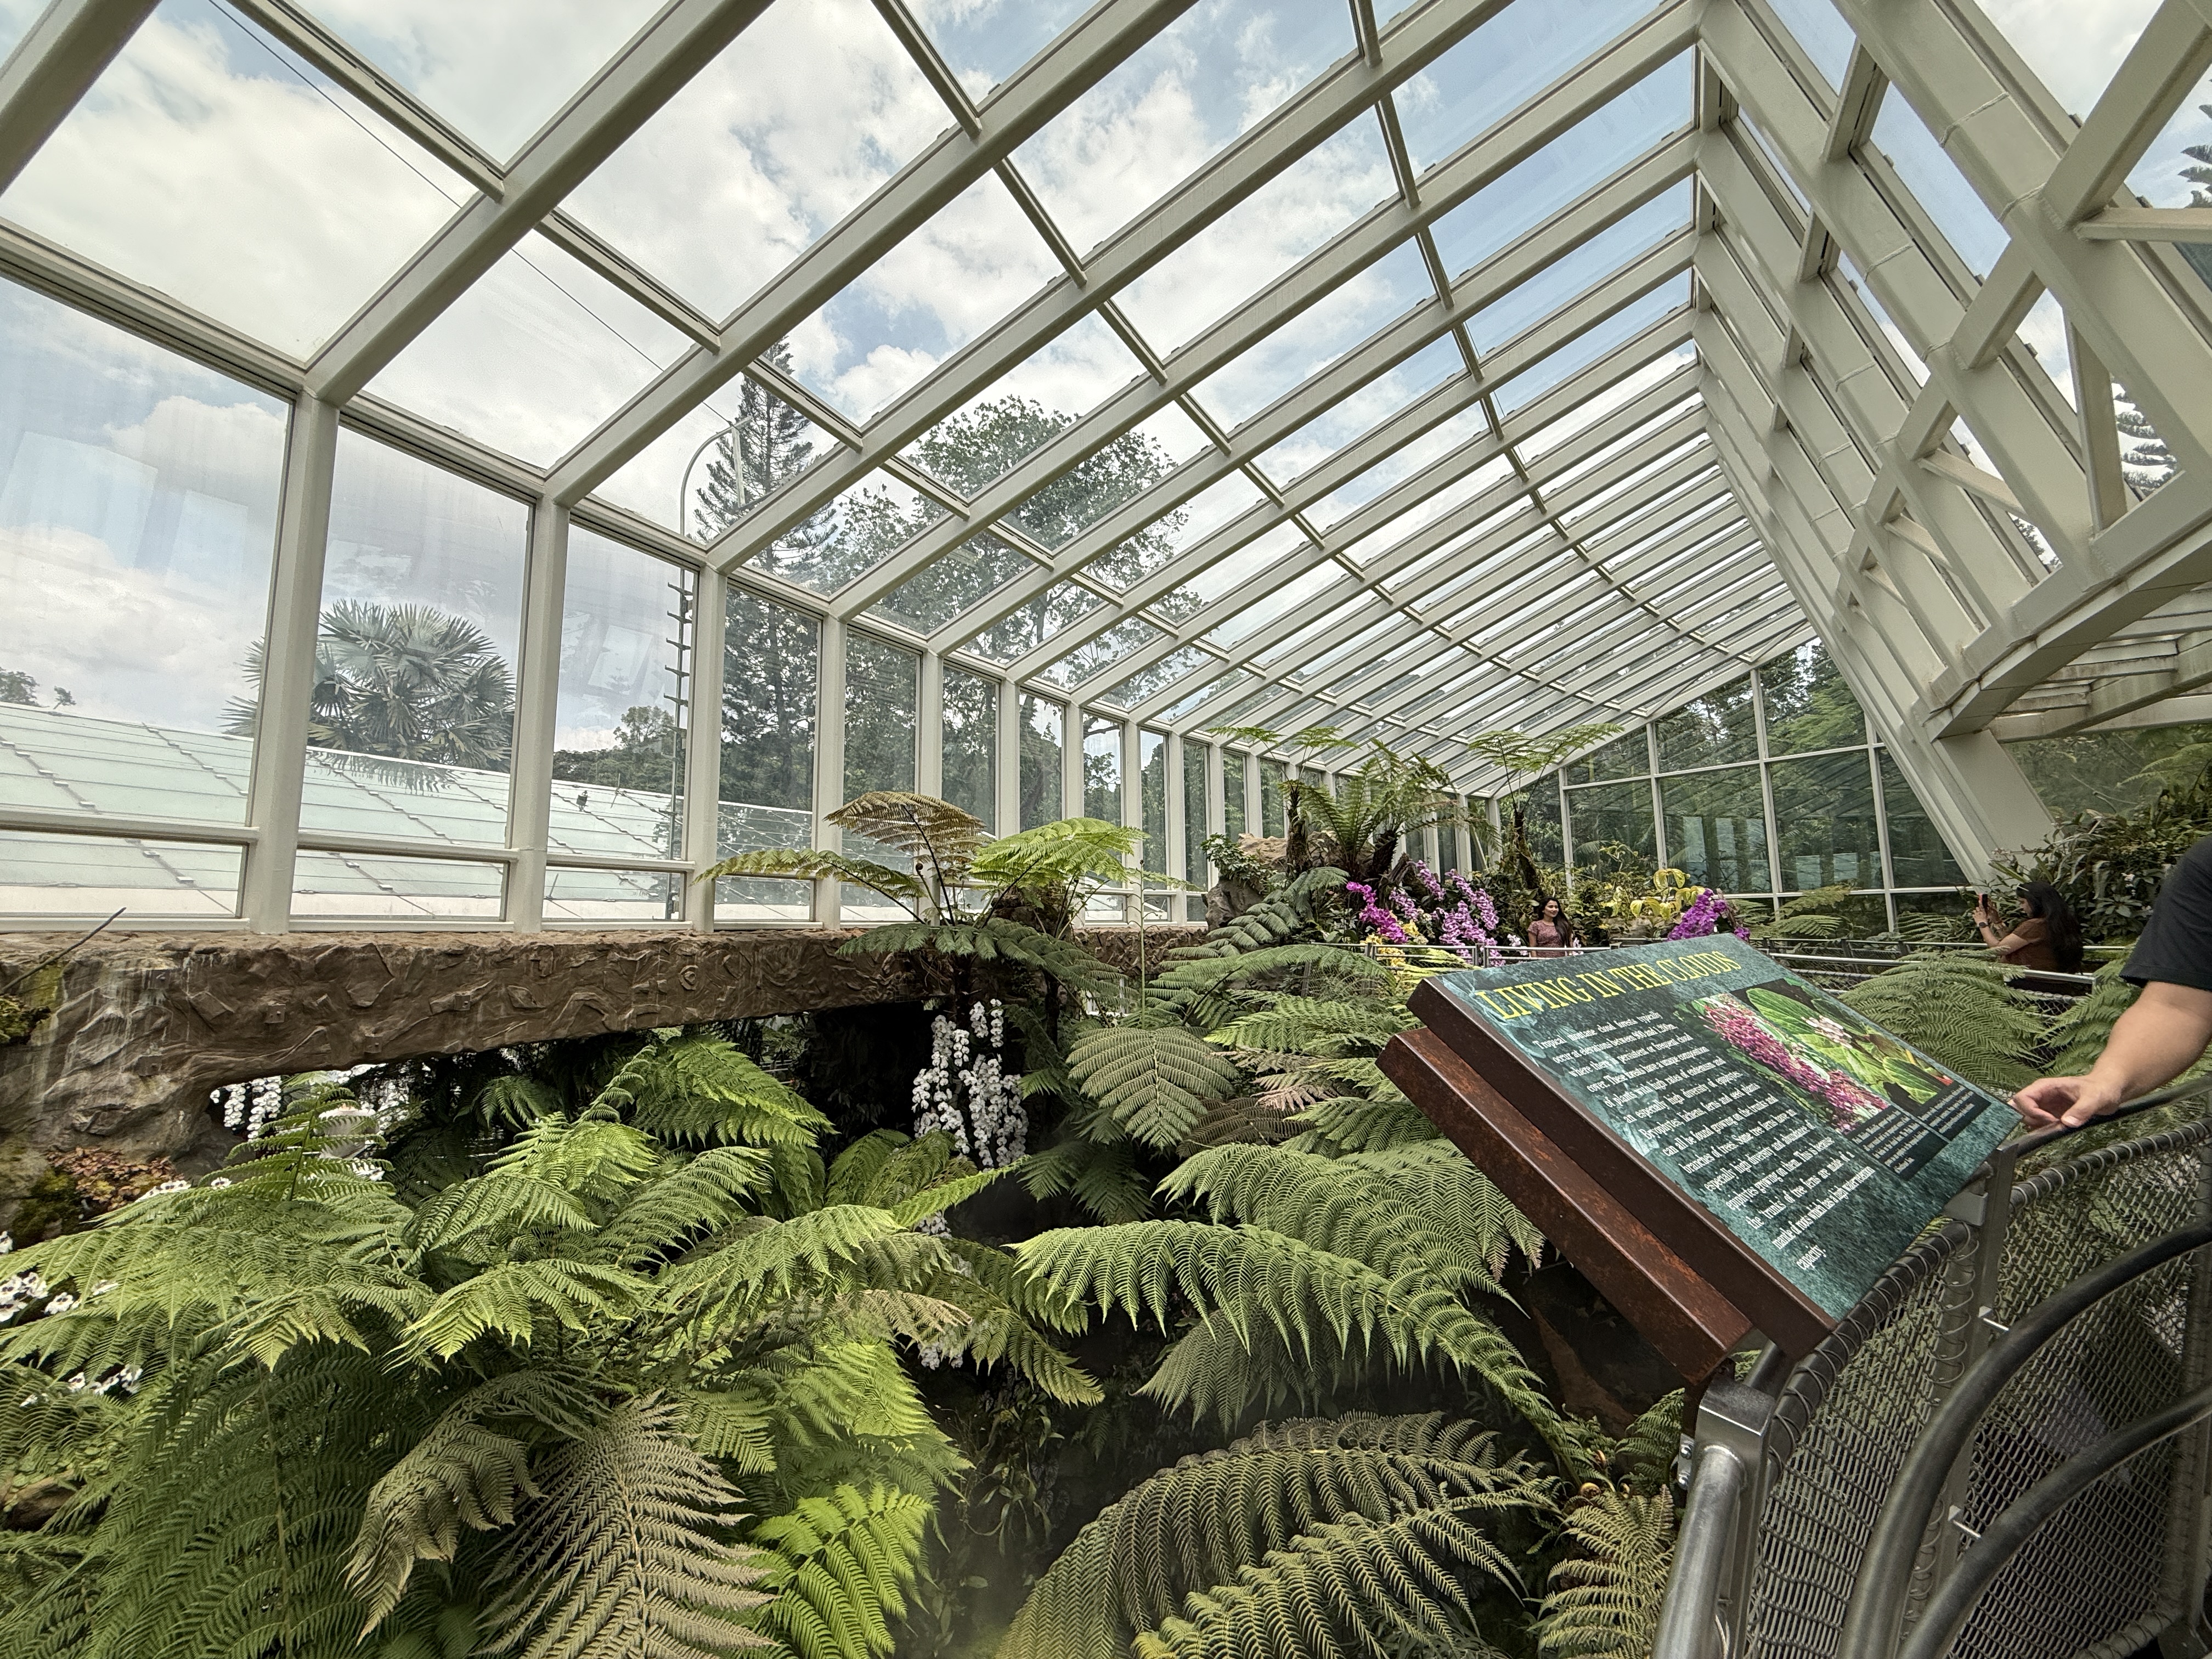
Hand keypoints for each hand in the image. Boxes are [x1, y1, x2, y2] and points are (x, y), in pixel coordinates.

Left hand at [1971, 901, 1991, 927]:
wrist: (1982, 924)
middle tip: (1978, 911)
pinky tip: (1976, 917)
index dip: (1980, 903)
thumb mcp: (1985, 915)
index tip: (1979, 900)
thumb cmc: (1985, 919)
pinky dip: (1974, 915)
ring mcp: (1976, 914)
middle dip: (1977, 909)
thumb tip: (1982, 908)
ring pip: (1974, 911)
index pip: (1981, 906)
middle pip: (1977, 908)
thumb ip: (1983, 911)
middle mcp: (1979, 912)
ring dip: (1975, 912)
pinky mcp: (1974, 916)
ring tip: (1977, 915)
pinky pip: (1973, 914)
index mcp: (1983, 911)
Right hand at [2012, 1074, 2127, 1128]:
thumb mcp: (2094, 1097)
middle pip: (2020, 1108)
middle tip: (2051, 1125)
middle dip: (2032, 1119)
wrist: (2107, 1090)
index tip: (2051, 1120)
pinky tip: (2060, 1128)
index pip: (2023, 1098)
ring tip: (2059, 1127)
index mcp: (2046, 1087)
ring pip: (2027, 1118)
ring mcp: (2045, 1106)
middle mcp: (2042, 1096)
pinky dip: (2044, 1130)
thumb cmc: (2100, 1088)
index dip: (2032, 1111)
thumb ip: (2081, 1110)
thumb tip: (2067, 1123)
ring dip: (2039, 1126)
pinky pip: (2038, 1124)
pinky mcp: (2050, 1115)